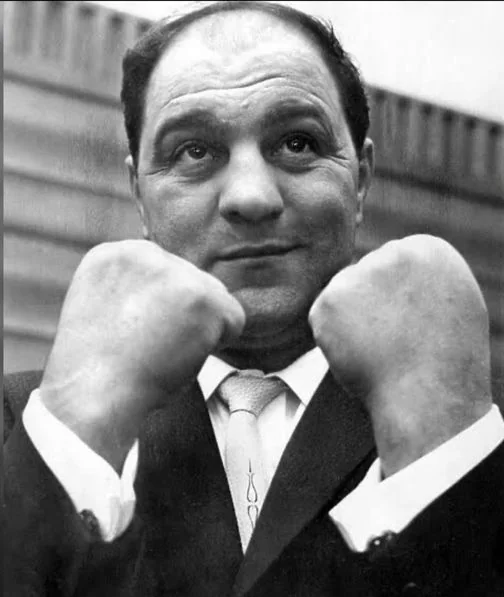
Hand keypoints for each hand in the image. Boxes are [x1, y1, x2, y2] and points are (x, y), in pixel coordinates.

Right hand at [40, 240, 244, 471]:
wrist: (93, 394)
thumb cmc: (99, 371)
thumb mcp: (106, 311)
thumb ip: (137, 292)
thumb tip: (181, 299)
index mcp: (113, 255)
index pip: (162, 272)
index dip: (161, 309)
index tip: (142, 333)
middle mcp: (143, 252)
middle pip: (191, 280)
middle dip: (185, 315)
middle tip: (156, 348)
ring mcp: (174, 271)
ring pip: (214, 298)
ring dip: (201, 327)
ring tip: (166, 352)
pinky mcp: (201, 295)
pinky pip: (234, 318)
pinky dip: (220, 342)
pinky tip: (185, 355)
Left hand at [309, 235, 492, 476]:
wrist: (428, 396)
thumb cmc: (446, 360)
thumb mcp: (451, 303)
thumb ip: (422, 279)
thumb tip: (394, 274)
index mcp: (428, 249)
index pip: (393, 264)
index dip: (395, 298)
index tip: (407, 321)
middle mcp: (394, 252)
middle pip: (365, 275)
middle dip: (370, 304)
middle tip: (390, 339)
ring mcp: (360, 273)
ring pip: (342, 295)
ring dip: (349, 319)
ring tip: (377, 347)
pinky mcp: (330, 299)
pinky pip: (322, 316)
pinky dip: (331, 337)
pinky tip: (358, 352)